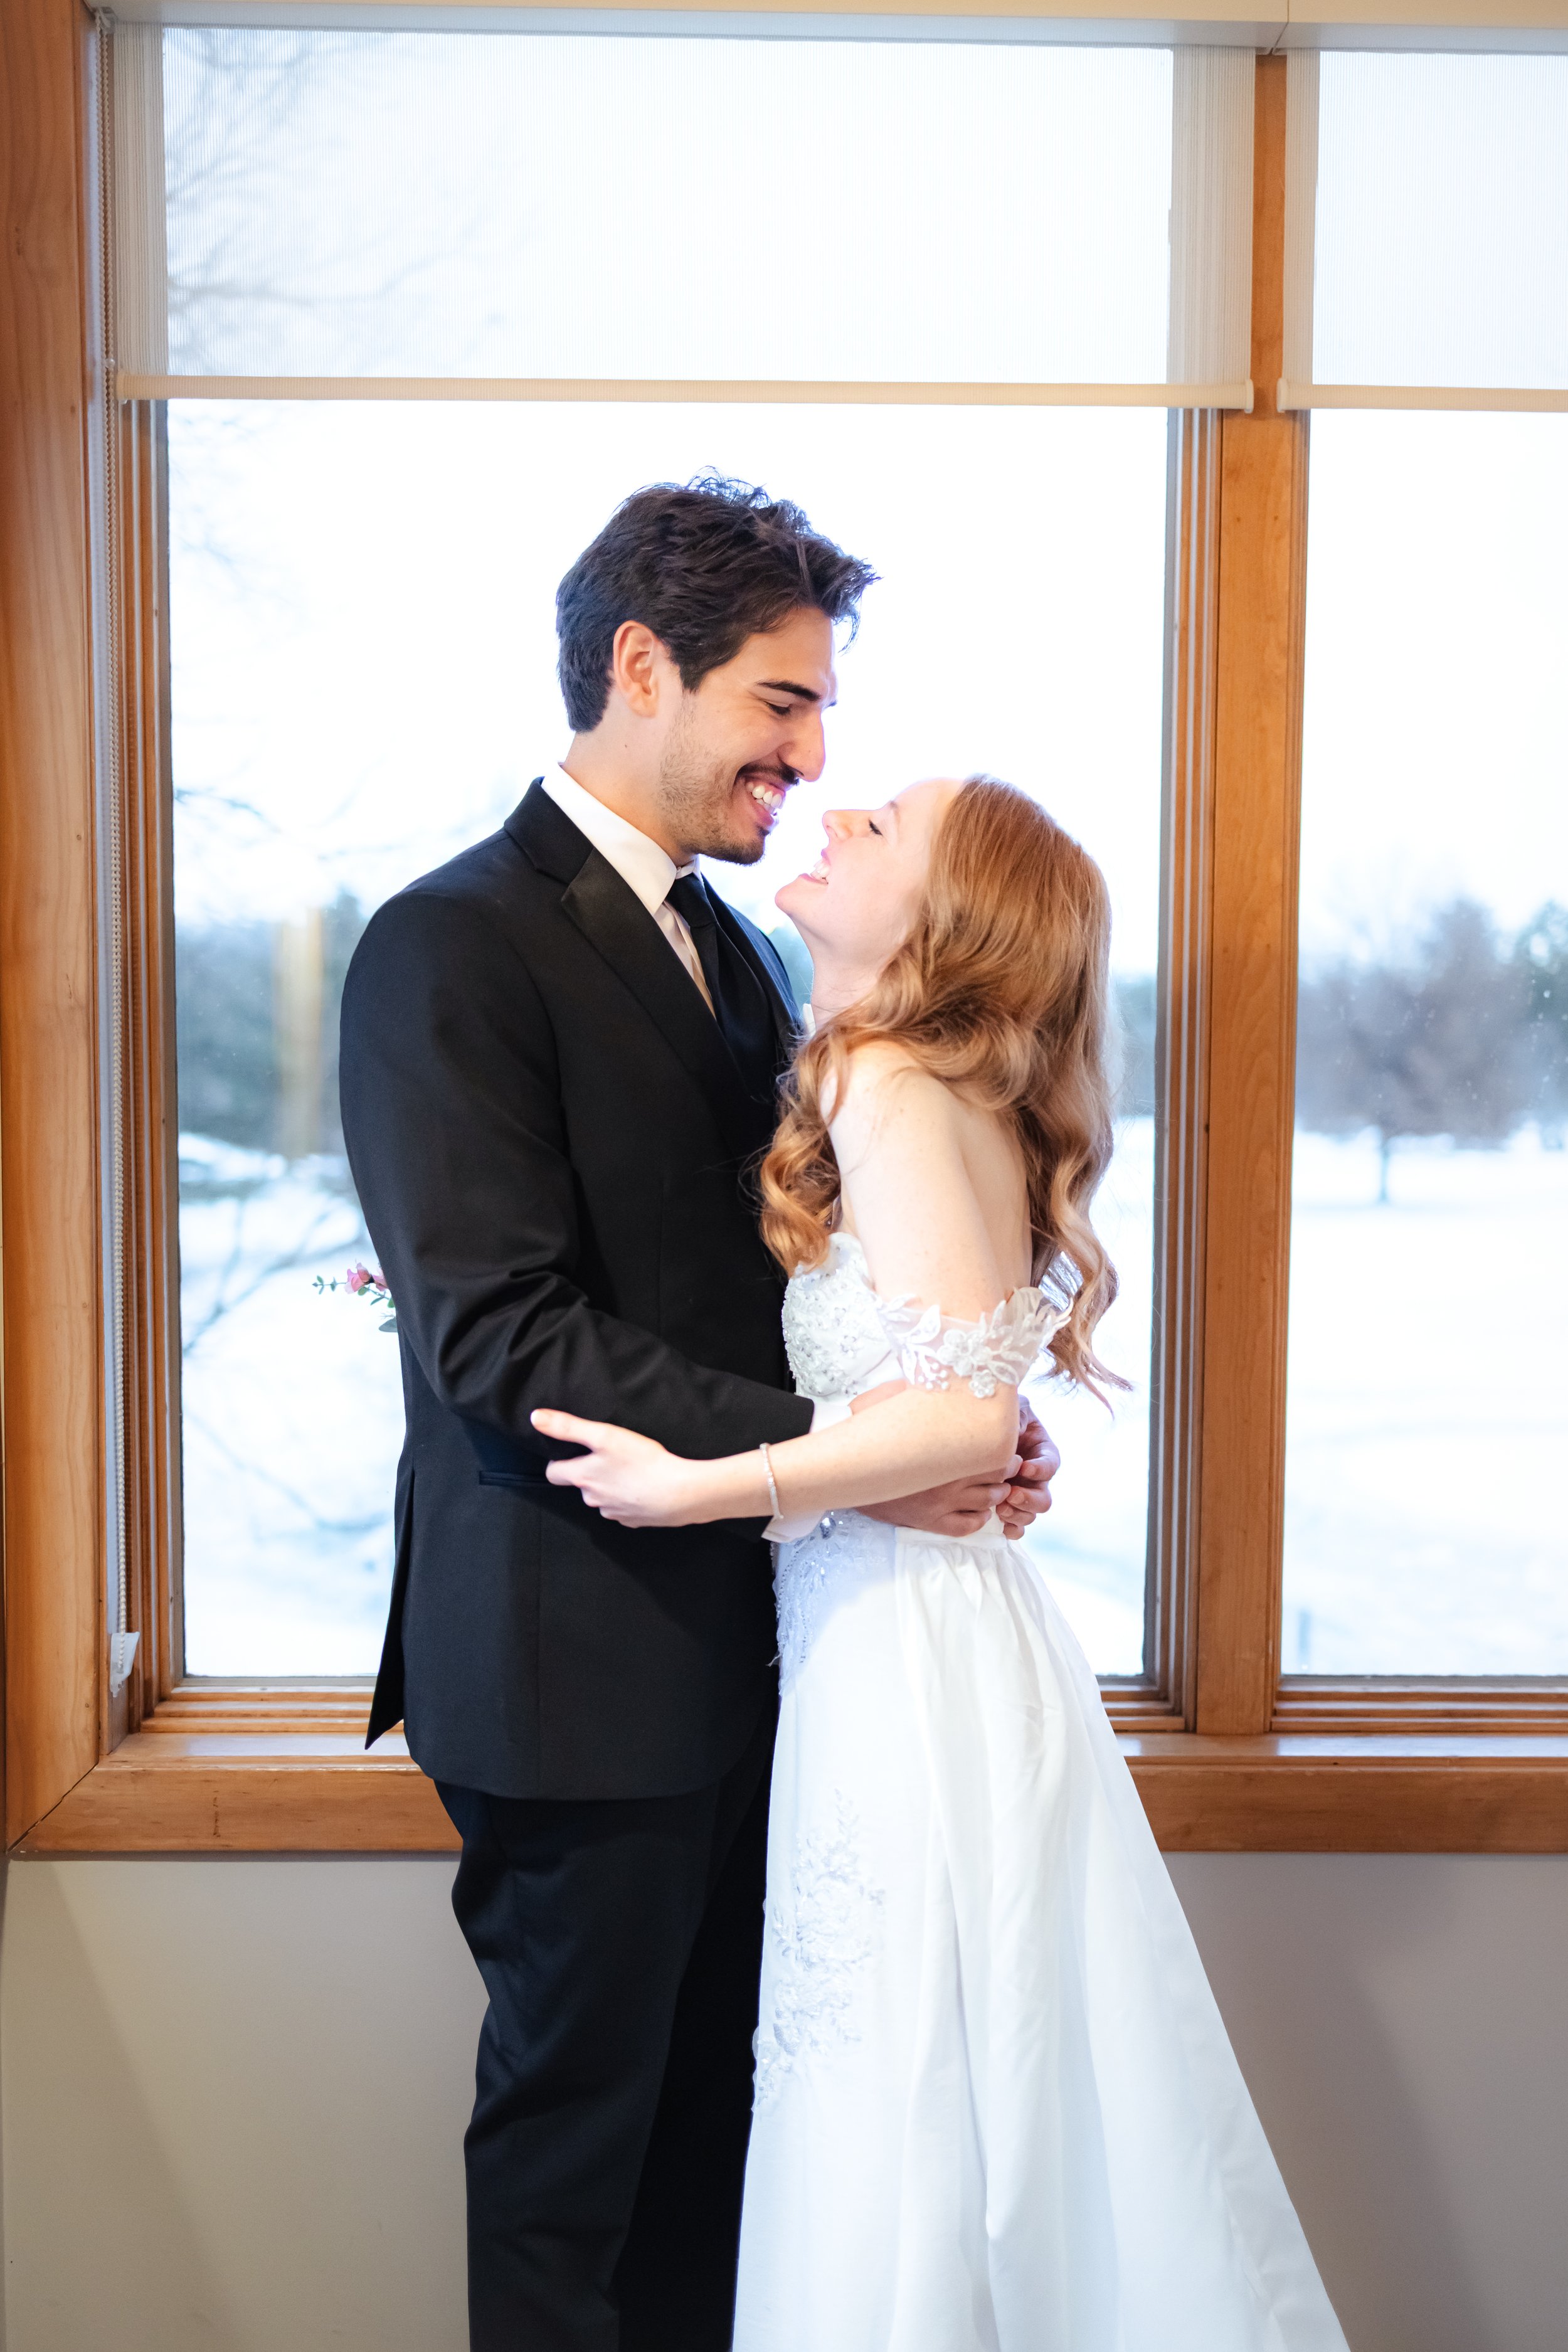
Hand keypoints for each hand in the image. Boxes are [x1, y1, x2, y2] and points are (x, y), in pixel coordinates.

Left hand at [530, 1410, 707, 1527]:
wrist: (679, 1493)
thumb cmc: (642, 1462)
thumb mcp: (603, 1435)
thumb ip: (568, 1426)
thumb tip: (535, 1418)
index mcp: (582, 1478)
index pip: (553, 1473)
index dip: (558, 1461)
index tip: (571, 1452)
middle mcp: (592, 1499)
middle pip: (580, 1485)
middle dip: (589, 1472)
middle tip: (608, 1456)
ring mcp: (613, 1512)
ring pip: (602, 1497)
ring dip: (610, 1486)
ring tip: (629, 1470)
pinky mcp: (633, 1520)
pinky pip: (623, 1508)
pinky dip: (629, 1498)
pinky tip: (643, 1486)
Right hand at [858, 1395, 1058, 1540]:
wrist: (844, 1462)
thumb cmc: (871, 1425)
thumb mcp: (900, 1397)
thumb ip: (932, 1391)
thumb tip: (956, 1372)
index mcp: (946, 1450)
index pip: (997, 1452)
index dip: (1007, 1448)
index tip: (1004, 1442)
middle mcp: (948, 1480)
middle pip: (998, 1479)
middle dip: (1005, 1471)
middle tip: (1002, 1464)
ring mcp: (939, 1504)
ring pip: (987, 1503)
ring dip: (995, 1493)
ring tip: (991, 1484)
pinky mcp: (928, 1521)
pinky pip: (967, 1526)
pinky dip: (978, 1517)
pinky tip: (977, 1507)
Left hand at [998, 1401, 1059, 1540]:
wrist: (978, 1432)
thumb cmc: (1000, 1417)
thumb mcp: (1013, 1410)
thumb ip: (1017, 1417)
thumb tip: (1015, 1428)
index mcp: (1042, 1453)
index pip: (1050, 1464)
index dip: (1041, 1469)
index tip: (1025, 1467)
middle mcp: (1035, 1478)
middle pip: (1044, 1498)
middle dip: (1029, 1499)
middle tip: (1010, 1493)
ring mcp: (1022, 1494)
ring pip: (1031, 1515)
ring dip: (1018, 1515)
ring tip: (1000, 1508)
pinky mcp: (1008, 1506)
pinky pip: (1016, 1527)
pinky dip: (1011, 1530)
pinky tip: (1001, 1525)